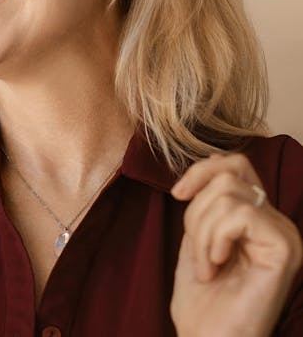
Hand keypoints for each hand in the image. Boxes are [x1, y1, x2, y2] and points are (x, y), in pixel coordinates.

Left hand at [170, 153, 302, 336]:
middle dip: (196, 211)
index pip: (235, 164)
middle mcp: (278, 223)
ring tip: (208, 266)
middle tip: (199, 252)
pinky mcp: (285, 248)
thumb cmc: (202, 300)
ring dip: (201, 232)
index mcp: (258, 219)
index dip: (201, 171)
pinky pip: (239, 214)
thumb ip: (207, 203)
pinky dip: (214, 239)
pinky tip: (217, 267)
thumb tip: (208, 166)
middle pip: (227, 175)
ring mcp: (285, 235)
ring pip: (227, 195)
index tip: (178, 195)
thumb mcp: (198, 238)